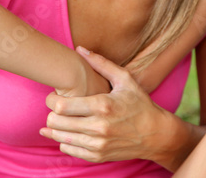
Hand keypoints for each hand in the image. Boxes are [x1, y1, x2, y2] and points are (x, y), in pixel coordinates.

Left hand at [41, 47, 169, 163]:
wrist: (155, 134)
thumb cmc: (139, 104)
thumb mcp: (125, 80)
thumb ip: (101, 64)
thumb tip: (79, 49)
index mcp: (103, 105)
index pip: (62, 106)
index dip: (50, 100)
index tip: (52, 96)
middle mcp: (98, 127)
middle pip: (56, 122)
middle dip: (51, 113)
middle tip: (55, 107)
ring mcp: (97, 144)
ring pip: (60, 137)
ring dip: (54, 128)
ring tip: (59, 119)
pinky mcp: (97, 156)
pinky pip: (68, 149)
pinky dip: (63, 140)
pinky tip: (68, 132)